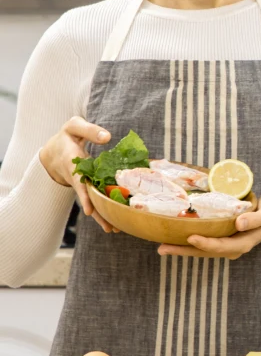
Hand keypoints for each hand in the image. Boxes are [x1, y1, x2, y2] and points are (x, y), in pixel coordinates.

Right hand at [39, 116, 119, 233]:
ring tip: (113, 229)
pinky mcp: (85, 187)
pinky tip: (113, 223)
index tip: (89, 210)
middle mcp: (76, 177)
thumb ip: (90, 130)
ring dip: (101, 216)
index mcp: (72, 162)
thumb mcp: (74, 126)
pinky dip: (102, 211)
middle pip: (87, 197)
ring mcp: (80, 184)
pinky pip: (94, 199)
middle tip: (110, 226)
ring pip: (91, 202)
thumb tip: (108, 137)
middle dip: (98, 212)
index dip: (84, 196)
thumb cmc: (66, 136)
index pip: (79, 181)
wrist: (51, 151)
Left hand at [157, 194, 260, 259]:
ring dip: (182, 249)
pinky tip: (175, 238)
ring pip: (202, 250)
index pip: (221, 246)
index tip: (190, 236)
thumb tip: (238, 223)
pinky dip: (189, 243)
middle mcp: (233, 248)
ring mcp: (228, 245)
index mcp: (243, 243)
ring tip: (162, 246)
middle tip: (162, 248)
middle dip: (184, 250)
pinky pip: (204, 243)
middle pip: (206, 252)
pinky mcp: (223, 238)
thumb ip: (255, 218)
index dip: (205, 243)